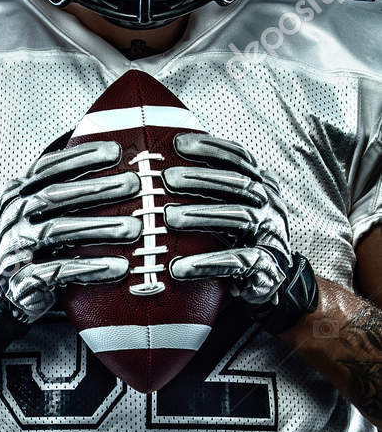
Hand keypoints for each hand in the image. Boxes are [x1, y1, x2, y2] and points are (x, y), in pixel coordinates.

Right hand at [0, 139, 139, 324]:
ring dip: (99, 228)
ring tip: (133, 228)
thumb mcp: (45, 214)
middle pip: (53, 195)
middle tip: (133, 184)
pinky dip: (89, 268)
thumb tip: (115, 159)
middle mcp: (11, 217)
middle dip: (96, 188)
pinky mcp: (21, 279)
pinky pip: (58, 271)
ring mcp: (13, 248)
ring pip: (56, 231)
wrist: (14, 289)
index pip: (47, 168)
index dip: (80, 158)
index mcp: (16, 194)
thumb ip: (67, 191)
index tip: (115, 152)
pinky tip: (118, 266)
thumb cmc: (40, 245)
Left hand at [164, 131, 292, 305]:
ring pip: (241, 217)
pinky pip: (240, 261)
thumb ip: (206, 192)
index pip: (240, 159)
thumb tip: (157, 169)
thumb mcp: (224, 213)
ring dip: (202, 215)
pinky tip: (180, 267)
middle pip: (239, 184)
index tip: (178, 144)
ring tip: (169, 218)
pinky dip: (208, 262)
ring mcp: (273, 237)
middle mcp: (271, 207)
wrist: (263, 286)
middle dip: (202, 178)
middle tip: (167, 179)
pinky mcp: (268, 268)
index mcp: (261, 188)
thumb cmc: (235, 243)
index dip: (212, 148)